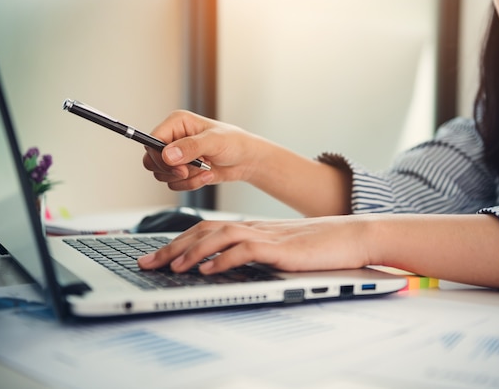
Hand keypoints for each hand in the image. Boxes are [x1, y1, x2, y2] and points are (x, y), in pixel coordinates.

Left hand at [137, 216, 372, 273]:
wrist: (351, 236)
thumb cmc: (319, 245)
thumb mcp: (281, 249)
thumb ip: (255, 253)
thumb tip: (225, 265)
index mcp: (253, 228)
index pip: (208, 230)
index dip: (179, 241)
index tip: (157, 255)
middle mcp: (254, 228)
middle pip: (205, 231)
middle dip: (172, 247)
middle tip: (147, 262)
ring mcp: (267, 236)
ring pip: (220, 237)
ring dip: (193, 252)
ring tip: (172, 267)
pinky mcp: (280, 249)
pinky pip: (246, 251)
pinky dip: (224, 259)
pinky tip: (209, 269)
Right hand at [142, 110, 265, 191]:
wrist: (246, 160)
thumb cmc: (234, 143)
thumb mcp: (214, 141)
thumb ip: (190, 147)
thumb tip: (168, 155)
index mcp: (177, 123)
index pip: (152, 141)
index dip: (159, 156)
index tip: (177, 167)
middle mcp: (173, 138)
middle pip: (151, 160)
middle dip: (171, 170)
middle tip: (189, 171)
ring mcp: (176, 156)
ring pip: (162, 175)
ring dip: (185, 178)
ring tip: (205, 170)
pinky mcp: (182, 171)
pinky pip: (174, 184)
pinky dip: (191, 184)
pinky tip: (207, 175)